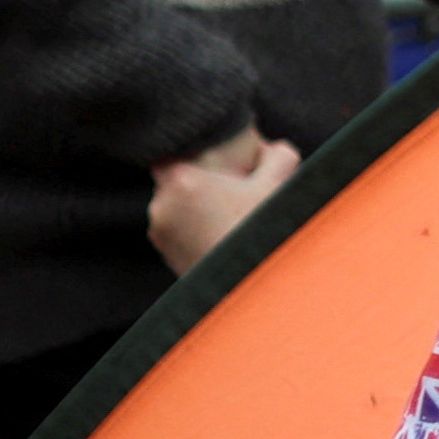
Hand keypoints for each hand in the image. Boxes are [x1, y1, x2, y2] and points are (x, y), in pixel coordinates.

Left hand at [146, 132, 298, 273]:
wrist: (256, 289)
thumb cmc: (263, 233)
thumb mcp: (277, 187)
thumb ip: (277, 157)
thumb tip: (274, 149)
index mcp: (182, 181)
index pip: (172, 151)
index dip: (194, 151)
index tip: (218, 159)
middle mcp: (162, 205)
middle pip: (177, 179)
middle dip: (203, 182)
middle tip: (235, 189)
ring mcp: (160, 233)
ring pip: (178, 207)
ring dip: (200, 208)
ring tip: (235, 217)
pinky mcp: (167, 255)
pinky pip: (178, 232)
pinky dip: (198, 230)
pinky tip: (228, 236)